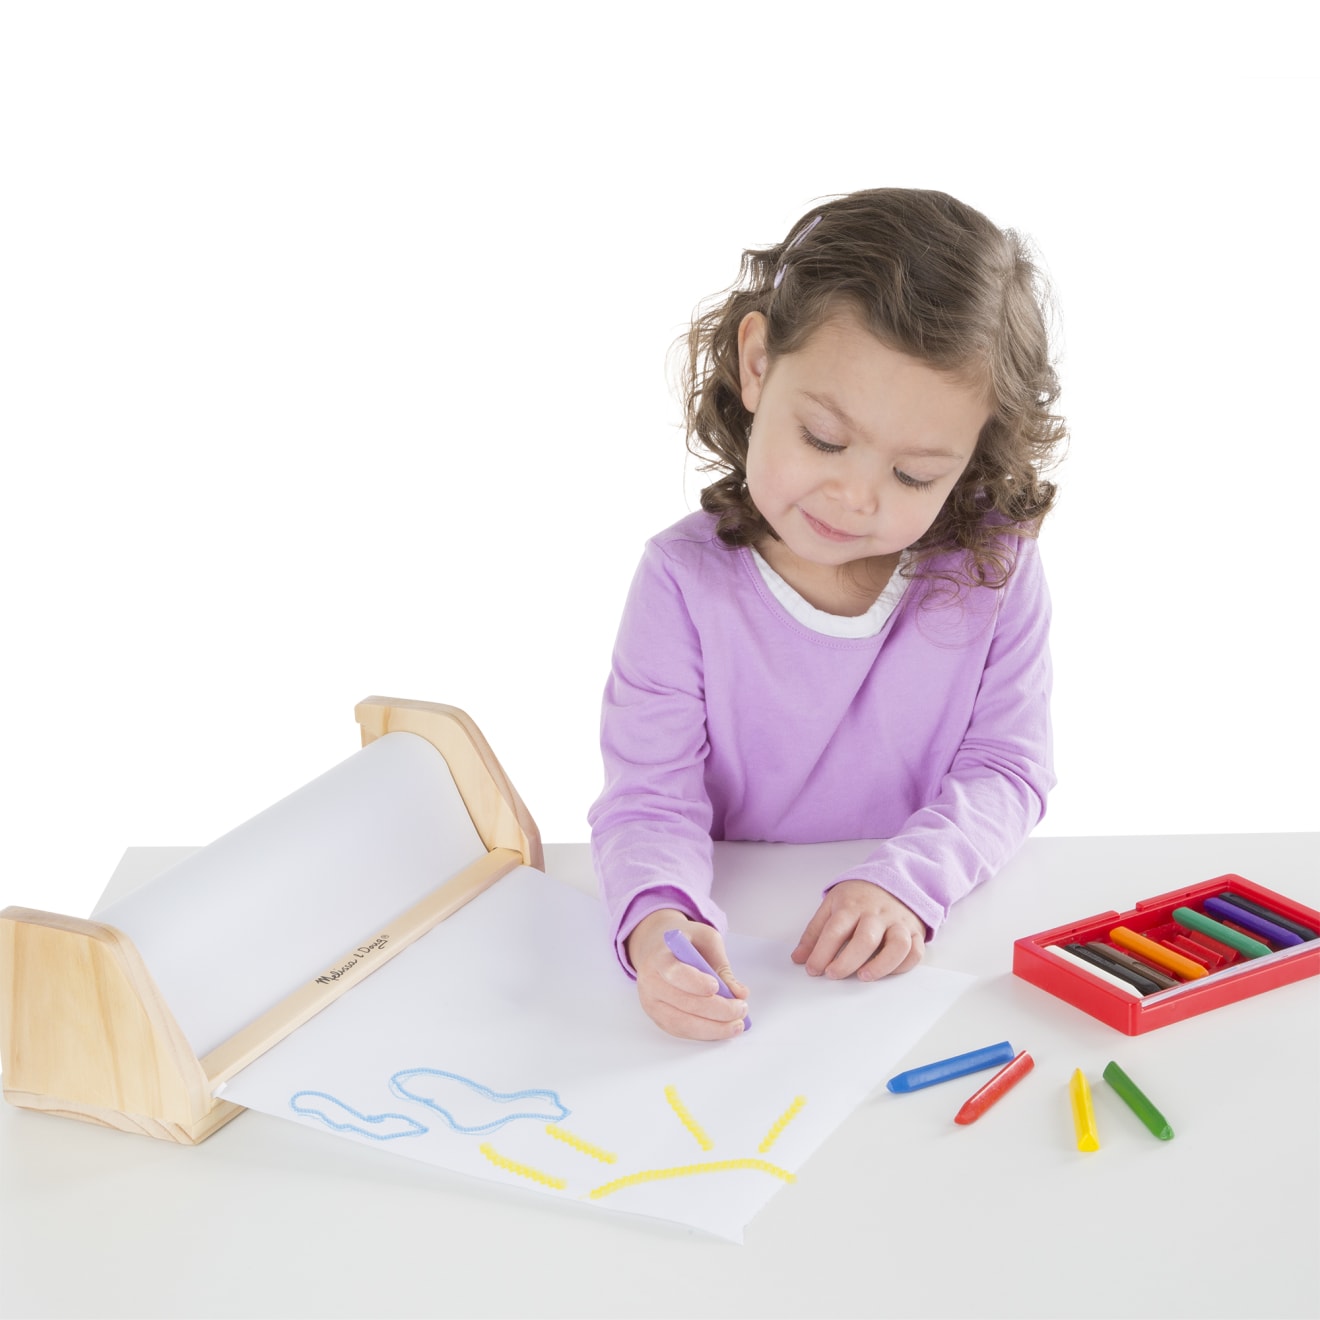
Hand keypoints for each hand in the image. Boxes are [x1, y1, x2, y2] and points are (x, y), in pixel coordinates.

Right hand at [624, 909, 749, 1040]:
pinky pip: (680, 1031)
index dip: (695, 982)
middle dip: (716, 1009)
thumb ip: (722, 967)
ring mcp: (651, 1001)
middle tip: (741, 1009)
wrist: (658, 947)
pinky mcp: (656, 1016)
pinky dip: (704, 1033)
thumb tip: (740, 993)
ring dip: (713, 1028)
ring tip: (736, 1024)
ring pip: (681, 1022)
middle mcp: (650, 980)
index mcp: (660, 956)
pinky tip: (721, 1029)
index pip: (674, 972)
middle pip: (682, 1002)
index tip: (716, 987)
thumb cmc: (686, 942)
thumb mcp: (707, 940)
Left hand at [791, 880, 925, 980]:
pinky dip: (903, 965)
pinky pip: (915, 951)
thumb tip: (799, 959)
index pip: (836, 930)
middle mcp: (877, 914)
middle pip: (865, 939)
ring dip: (881, 964)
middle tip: (833, 974)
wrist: (893, 879)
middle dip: (847, 961)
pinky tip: (887, 972)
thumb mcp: (831, 905)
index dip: (822, 952)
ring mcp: (898, 922)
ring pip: (897, 945)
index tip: (813, 969)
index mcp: (852, 906)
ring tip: (863, 976)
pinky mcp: (915, 931)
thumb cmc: (858, 897)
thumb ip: (814, 932)